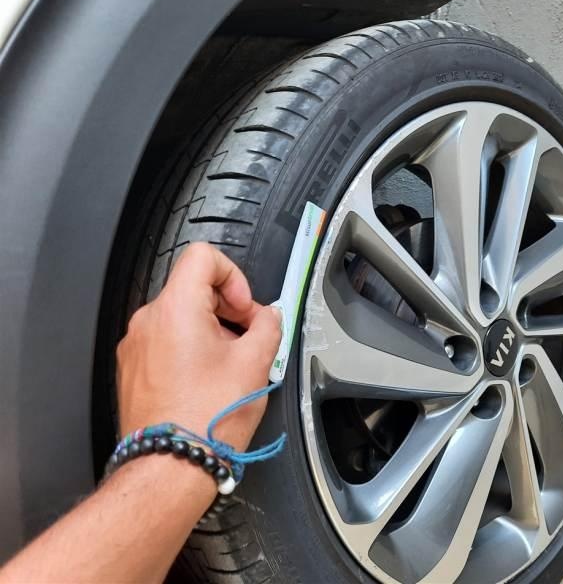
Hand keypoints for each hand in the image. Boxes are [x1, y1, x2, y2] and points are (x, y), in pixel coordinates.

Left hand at [116, 242, 281, 450]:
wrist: (170, 465)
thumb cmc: (207, 418)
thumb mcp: (255, 364)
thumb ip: (268, 327)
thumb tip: (270, 317)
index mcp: (176, 308)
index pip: (203, 257)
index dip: (233, 276)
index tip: (245, 307)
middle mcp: (149, 321)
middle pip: (193, 288)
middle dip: (227, 308)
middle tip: (249, 337)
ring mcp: (136, 346)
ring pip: (180, 316)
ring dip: (210, 330)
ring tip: (230, 365)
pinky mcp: (133, 369)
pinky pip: (165, 341)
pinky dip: (190, 349)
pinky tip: (208, 380)